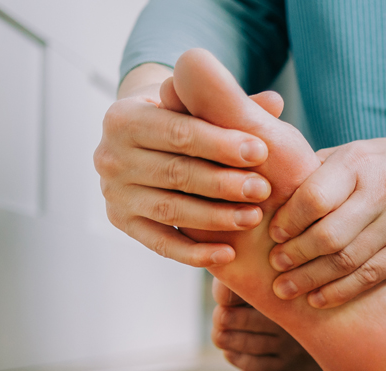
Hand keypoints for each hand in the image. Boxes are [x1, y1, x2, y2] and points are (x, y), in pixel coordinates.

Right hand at [94, 63, 275, 267]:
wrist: (141, 144)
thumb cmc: (179, 119)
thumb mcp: (196, 104)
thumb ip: (231, 105)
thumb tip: (275, 101)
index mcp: (123, 117)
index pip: (178, 132)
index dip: (221, 143)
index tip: (261, 151)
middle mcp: (109, 155)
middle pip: (175, 172)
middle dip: (223, 182)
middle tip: (262, 189)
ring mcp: (113, 193)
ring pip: (169, 209)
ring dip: (215, 217)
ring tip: (253, 217)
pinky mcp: (122, 222)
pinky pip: (160, 243)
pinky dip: (193, 253)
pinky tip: (228, 254)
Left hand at [210, 277, 333, 370]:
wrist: (359, 342)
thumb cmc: (320, 311)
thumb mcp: (300, 294)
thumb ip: (268, 288)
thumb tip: (227, 288)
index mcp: (286, 312)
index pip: (235, 316)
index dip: (221, 317)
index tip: (222, 314)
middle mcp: (290, 339)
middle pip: (239, 342)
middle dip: (223, 338)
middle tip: (221, 334)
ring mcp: (294, 363)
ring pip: (248, 365)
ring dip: (234, 358)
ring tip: (232, 351)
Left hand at [265, 111, 385, 307]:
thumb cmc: (384, 163)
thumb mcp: (351, 153)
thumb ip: (312, 171)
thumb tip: (261, 191)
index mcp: (360, 162)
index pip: (314, 198)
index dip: (288, 223)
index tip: (271, 236)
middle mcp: (384, 191)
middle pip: (330, 236)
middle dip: (296, 256)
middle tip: (274, 267)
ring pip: (350, 261)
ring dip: (312, 279)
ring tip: (286, 289)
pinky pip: (373, 276)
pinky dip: (341, 291)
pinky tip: (318, 298)